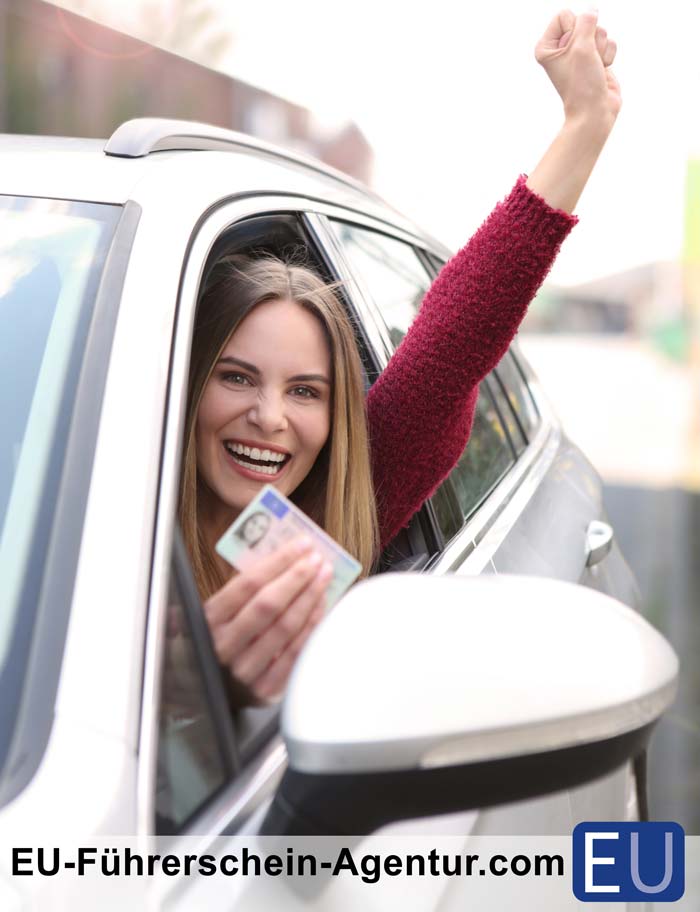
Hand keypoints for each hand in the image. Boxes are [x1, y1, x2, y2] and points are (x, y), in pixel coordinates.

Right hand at [204, 537, 332, 703]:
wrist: (214, 691)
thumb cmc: (223, 640)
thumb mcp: (220, 612)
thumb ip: (244, 588)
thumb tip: (285, 556)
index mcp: (209, 619)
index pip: (248, 583)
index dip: (279, 561)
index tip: (302, 544)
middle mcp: (224, 645)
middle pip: (268, 604)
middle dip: (297, 577)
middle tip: (317, 558)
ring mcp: (244, 669)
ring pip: (285, 627)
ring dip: (310, 597)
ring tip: (324, 576)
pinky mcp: (265, 689)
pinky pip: (296, 652)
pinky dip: (312, 625)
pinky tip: (322, 605)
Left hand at [535, 10, 620, 129]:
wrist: (595, 111)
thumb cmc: (582, 84)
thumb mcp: (582, 47)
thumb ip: (587, 21)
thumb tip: (592, 9)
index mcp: (547, 47)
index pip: (564, 15)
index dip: (575, 29)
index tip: (574, 52)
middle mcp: (561, 49)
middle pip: (583, 21)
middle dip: (590, 39)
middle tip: (586, 60)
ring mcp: (579, 53)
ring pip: (598, 31)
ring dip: (600, 48)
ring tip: (594, 67)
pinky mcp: (594, 58)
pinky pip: (608, 41)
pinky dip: (608, 55)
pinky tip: (602, 69)